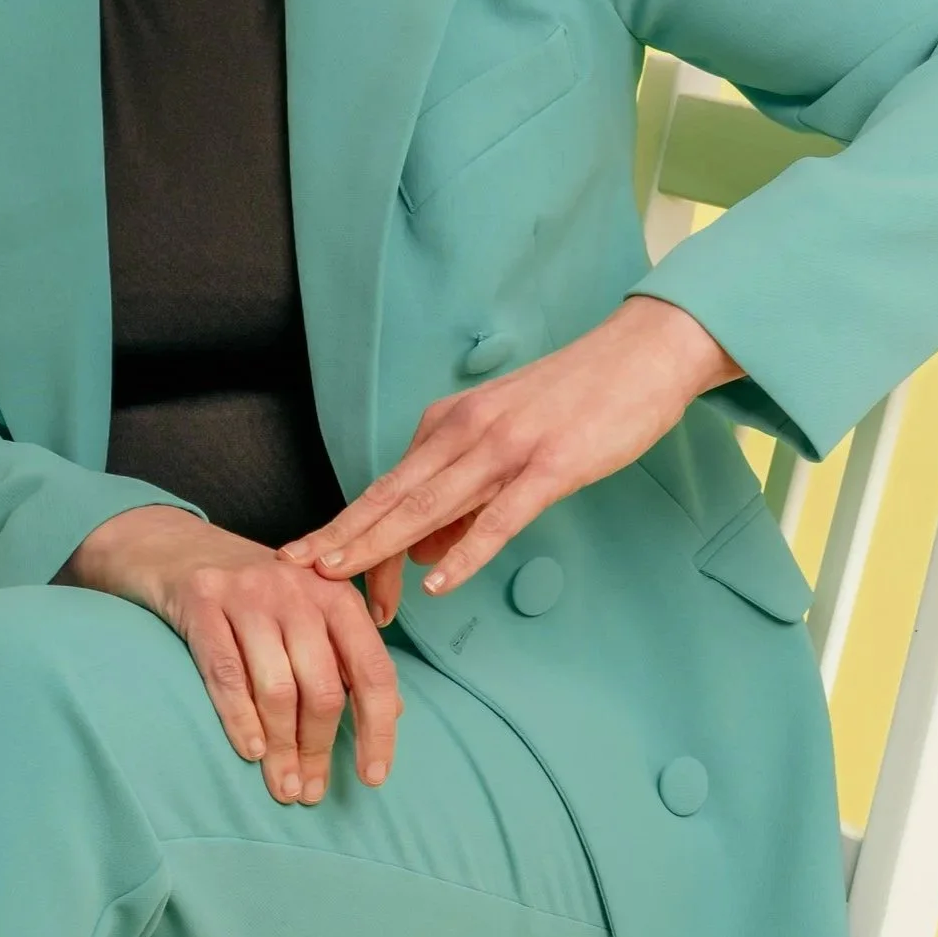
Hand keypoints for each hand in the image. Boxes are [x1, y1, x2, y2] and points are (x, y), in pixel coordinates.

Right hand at [60, 506, 401, 801]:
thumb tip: (394, 713)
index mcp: (336, 595)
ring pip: (277, 687)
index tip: (373, 778)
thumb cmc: (249, 591)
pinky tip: (251, 752)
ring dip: (282, 748)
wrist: (171, 544)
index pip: (373, 671)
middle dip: (318, 749)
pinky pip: (226, 673)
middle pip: (323, 687)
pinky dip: (240, 719)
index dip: (378, 730)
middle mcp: (298, 590)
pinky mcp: (201, 601)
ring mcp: (248, 594)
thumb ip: (348, 654)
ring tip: (281, 787)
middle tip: (308, 792)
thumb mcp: (307, 609)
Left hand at [278, 297, 742, 612]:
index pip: (388, 489)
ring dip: (380, 543)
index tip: (316, 568)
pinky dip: (466, 552)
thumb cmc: (576, 402)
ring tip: (341, 576)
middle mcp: (464, 432)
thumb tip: (420, 554)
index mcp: (448, 425)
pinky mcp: (549, 465)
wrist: (642, 353)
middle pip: (391, 496)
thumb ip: (461, 500)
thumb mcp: (506, 445)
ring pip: (429, 504)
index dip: (351, 533)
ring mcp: (505, 448)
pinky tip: (439, 582)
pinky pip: (499, 517)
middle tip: (295, 570)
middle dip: (341, 537)